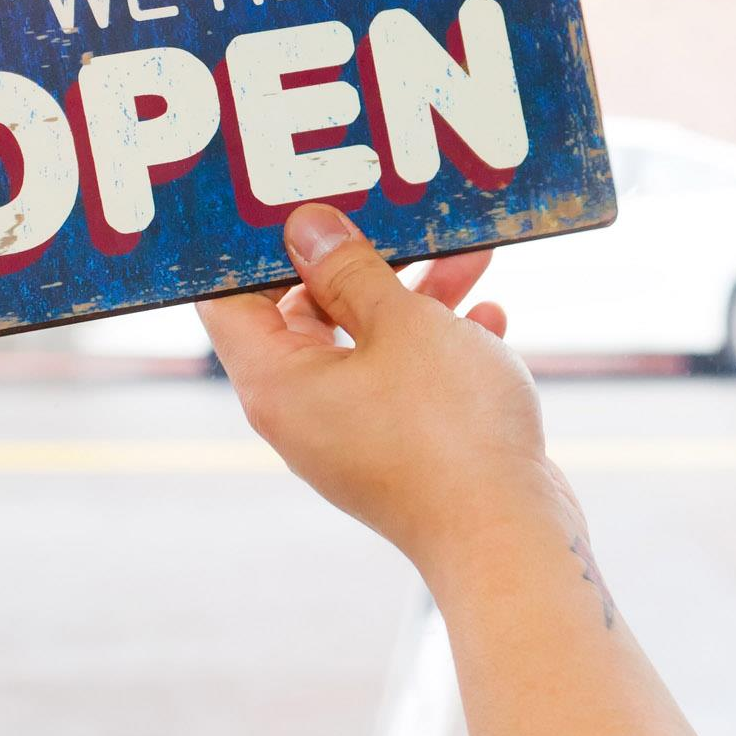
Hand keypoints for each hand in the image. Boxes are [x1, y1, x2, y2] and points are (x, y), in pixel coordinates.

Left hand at [197, 202, 572, 573]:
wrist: (509, 538)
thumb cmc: (449, 430)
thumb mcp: (402, 324)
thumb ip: (352, 269)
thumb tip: (305, 228)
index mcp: (275, 382)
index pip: (225, 298)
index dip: (246, 244)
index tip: (283, 196)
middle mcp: (301, 411)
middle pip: (306, 313)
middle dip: (357, 259)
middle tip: (392, 213)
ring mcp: (350, 435)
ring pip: (367, 343)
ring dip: (414, 296)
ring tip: (468, 254)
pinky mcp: (398, 451)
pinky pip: (405, 381)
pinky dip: (442, 346)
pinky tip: (490, 318)